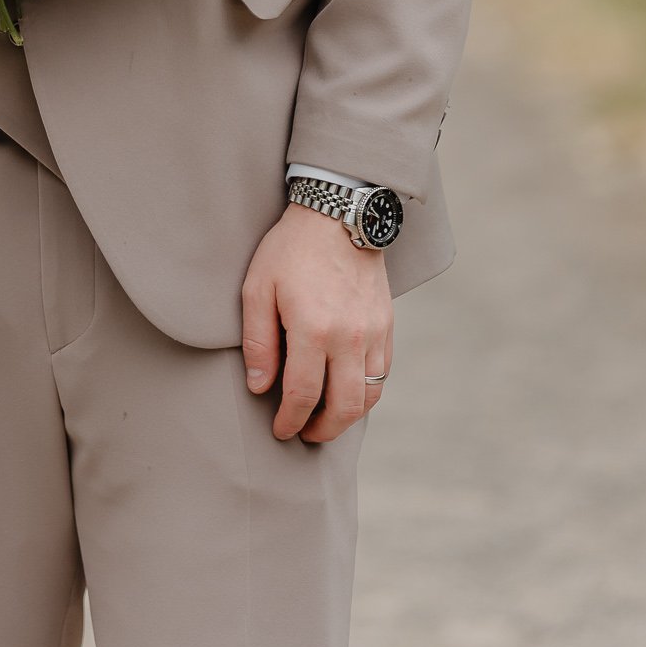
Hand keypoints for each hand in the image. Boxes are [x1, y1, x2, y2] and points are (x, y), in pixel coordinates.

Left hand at [241, 200, 393, 443]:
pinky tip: (346, 389)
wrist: (337, 213)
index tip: (280, 431)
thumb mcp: (258, 287)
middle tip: (303, 433)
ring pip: (369, 395)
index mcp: (313, 329)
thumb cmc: (290, 249)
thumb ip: (258, 342)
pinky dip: (366, 391)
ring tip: (325, 418)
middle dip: (322, 430)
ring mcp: (373, 332)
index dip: (290, 421)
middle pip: (344, 407)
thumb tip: (260, 387)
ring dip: (347, 416)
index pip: (304, 395)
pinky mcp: (387, 324)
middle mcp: (350, 337)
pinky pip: (383, 373)